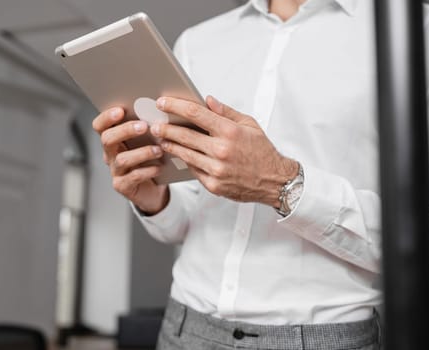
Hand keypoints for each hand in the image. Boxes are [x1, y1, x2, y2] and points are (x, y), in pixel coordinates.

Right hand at [92, 107, 168, 214]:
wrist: (155, 189)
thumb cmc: (152, 160)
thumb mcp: (149, 141)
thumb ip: (148, 127)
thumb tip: (159, 110)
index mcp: (114, 140)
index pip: (100, 126)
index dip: (106, 117)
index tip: (121, 110)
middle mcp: (111, 155)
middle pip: (107, 139)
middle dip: (125, 131)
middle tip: (144, 126)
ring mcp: (115, 171)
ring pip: (121, 159)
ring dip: (142, 152)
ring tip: (158, 150)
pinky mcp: (123, 186)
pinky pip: (133, 177)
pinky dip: (147, 171)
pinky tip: (159, 168)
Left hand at [151, 96, 297, 207]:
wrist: (275, 181)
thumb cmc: (262, 151)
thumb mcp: (249, 125)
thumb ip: (226, 112)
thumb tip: (206, 100)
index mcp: (230, 132)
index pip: (196, 114)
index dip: (176, 107)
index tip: (163, 103)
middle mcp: (221, 150)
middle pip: (184, 135)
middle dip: (166, 127)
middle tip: (154, 123)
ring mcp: (216, 169)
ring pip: (184, 154)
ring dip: (170, 145)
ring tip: (161, 138)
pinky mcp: (214, 185)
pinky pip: (193, 170)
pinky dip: (184, 160)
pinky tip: (178, 154)